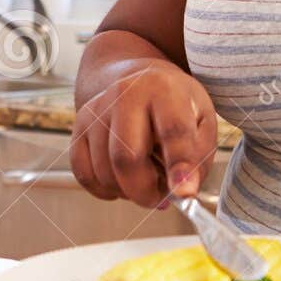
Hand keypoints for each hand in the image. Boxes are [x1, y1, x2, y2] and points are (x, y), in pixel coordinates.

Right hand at [70, 61, 217, 207]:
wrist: (139, 82)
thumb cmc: (175, 105)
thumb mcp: (202, 120)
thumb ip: (198, 156)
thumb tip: (184, 192)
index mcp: (162, 89)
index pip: (171, 130)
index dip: (178, 165)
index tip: (184, 193)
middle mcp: (124, 94)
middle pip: (126, 157)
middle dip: (145, 191)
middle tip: (161, 199)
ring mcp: (97, 110)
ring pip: (104, 170)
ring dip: (127, 191)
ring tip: (146, 181)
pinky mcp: (79, 126)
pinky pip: (83, 172)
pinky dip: (104, 189)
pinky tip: (121, 184)